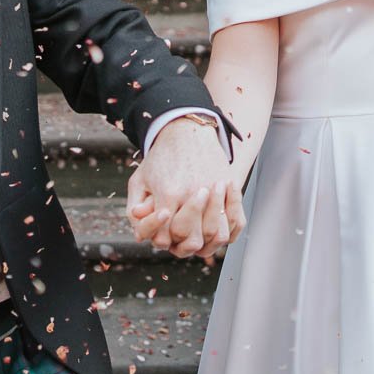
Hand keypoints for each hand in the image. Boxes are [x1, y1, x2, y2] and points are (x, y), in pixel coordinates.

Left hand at [125, 118, 242, 258]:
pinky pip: (237, 220)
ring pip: (218, 235)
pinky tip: (218, 227)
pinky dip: (229, 230)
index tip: (163, 234)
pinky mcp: (231, 185)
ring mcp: (216, 190)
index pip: (166, 237)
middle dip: (185, 244)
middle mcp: (194, 193)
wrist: (186, 129)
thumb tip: (142, 236)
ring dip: (209, 240)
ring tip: (200, 234)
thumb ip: (136, 209)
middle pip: (194, 240)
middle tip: (183, 238)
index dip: (163, 241)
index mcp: (169, 193)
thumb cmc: (161, 157)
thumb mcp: (140, 180)